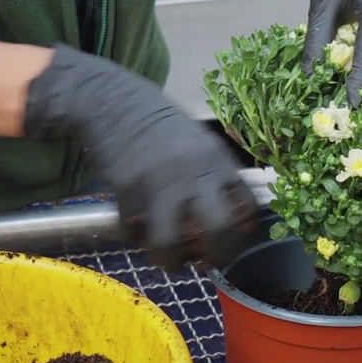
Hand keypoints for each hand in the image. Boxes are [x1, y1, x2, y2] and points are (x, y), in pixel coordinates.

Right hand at [23, 45, 256, 270]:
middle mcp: (193, 172)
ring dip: (170, 261)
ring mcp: (158, 183)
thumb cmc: (161, 126)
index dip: (243, 233)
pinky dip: (135, 239)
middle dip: (217, 256)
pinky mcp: (126, 190)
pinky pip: (133, 232)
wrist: (113, 100)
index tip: (232, 241)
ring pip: (169, 242)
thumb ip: (215, 175)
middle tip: (208, 261)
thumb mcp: (199, 142)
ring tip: (169, 261)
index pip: (248, 206)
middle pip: (219, 229)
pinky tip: (137, 230)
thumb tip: (233, 218)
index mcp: (217, 160)